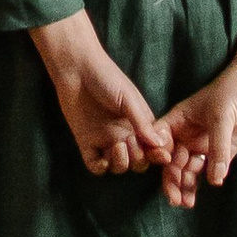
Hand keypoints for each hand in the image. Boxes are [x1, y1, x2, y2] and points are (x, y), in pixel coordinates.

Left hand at [31, 9, 168, 179]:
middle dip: (138, 158)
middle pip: (138, 162)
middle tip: (131, 141)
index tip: (160, 155)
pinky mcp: (86, 142)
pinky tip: (102, 157)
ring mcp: (105, 140)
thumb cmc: (106, 78)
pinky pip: (96, 166)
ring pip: (119, 166)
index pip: (153, 147)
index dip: (158, 154)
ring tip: (118, 145)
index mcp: (139, 123)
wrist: (76, 69)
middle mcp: (124, 134)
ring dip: (121, 162)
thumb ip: (142, 122)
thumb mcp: (128, 99)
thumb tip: (160, 144)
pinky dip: (100, 167)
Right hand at [155, 9, 236, 207]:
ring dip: (184, 186)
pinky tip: (201, 192)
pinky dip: (204, 182)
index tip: (164, 165)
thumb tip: (214, 179)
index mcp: (177, 121)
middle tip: (174, 198)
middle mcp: (186, 135)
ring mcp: (202, 145)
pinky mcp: (220, 152)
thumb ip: (217, 147)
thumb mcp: (221, 116)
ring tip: (184, 203)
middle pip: (172, 161)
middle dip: (171, 179)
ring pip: (187, 170)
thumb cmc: (232, 91)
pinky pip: (208, 171)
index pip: (160, 141)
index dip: (157, 155)